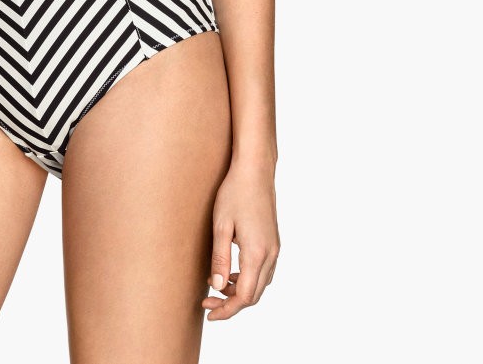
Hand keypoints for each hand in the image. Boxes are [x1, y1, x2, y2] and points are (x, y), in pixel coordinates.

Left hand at [202, 159, 279, 320]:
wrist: (255, 170)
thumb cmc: (234, 192)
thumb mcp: (221, 225)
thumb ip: (219, 258)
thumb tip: (217, 287)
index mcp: (257, 252)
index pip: (245, 296)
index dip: (227, 309)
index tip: (209, 312)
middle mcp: (270, 254)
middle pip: (255, 295)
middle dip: (231, 304)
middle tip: (207, 302)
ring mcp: (274, 248)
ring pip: (260, 284)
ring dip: (240, 292)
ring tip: (216, 286)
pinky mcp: (273, 241)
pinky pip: (263, 271)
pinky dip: (248, 279)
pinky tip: (231, 272)